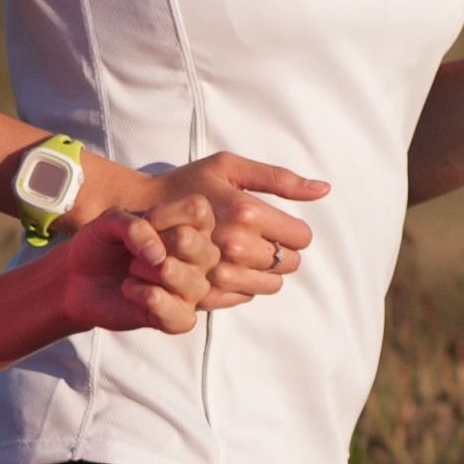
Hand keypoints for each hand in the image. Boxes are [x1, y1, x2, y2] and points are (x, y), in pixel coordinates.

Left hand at [55, 197, 219, 336]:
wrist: (78, 278)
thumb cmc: (101, 245)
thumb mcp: (110, 222)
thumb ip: (134, 227)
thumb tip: (158, 255)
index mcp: (190, 227)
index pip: (199, 212)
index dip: (167, 214)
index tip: (144, 220)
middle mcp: (199, 258)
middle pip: (199, 247)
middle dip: (159, 245)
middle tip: (136, 251)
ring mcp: (190, 290)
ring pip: (192, 282)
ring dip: (150, 273)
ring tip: (131, 272)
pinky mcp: (177, 318)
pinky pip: (181, 315)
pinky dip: (151, 300)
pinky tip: (130, 290)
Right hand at [107, 154, 328, 310]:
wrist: (139, 212)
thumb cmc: (188, 182)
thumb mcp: (231, 166)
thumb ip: (279, 178)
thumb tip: (323, 190)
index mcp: (246, 212)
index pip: (300, 237)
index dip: (294, 231)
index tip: (278, 224)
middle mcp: (234, 245)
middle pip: (289, 263)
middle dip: (282, 250)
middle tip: (261, 238)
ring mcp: (218, 273)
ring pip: (271, 284)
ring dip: (266, 270)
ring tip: (246, 252)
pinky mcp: (205, 292)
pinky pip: (246, 296)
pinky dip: (244, 284)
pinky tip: (229, 265)